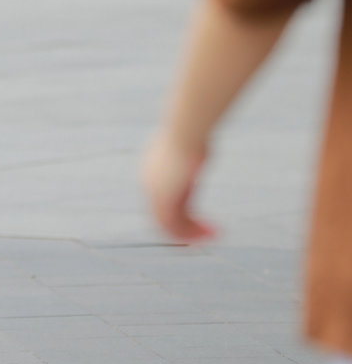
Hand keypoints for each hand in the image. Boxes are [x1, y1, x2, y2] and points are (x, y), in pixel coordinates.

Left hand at [141, 129, 216, 243]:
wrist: (186, 129)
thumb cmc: (193, 131)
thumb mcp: (192, 144)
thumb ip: (191, 155)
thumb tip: (199, 150)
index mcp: (152, 171)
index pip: (162, 201)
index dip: (182, 212)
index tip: (200, 217)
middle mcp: (149, 184)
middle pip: (164, 215)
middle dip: (187, 225)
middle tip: (209, 230)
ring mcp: (154, 192)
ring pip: (170, 225)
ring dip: (193, 233)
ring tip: (215, 234)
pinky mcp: (163, 199)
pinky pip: (176, 226)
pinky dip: (193, 233)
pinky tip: (213, 232)